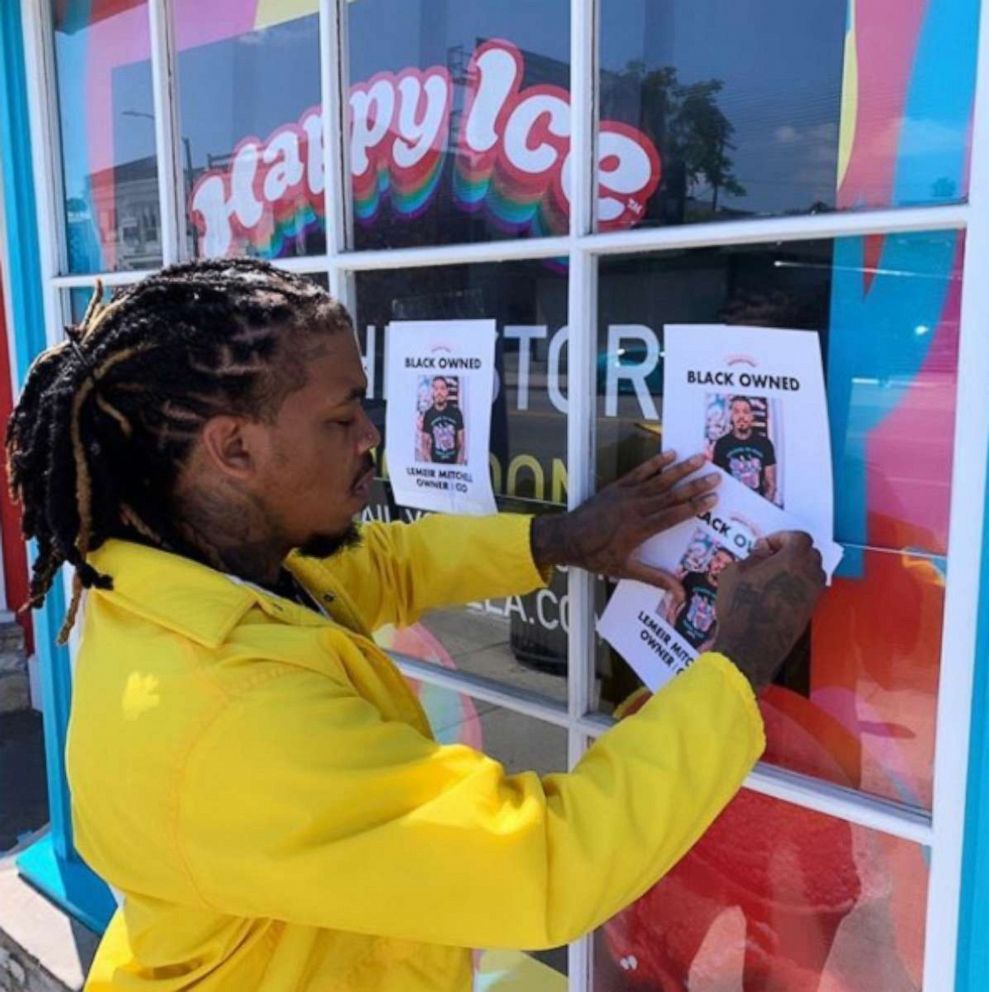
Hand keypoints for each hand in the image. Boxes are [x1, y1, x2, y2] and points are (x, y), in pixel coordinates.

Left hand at [530, 451, 719, 593]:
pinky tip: (670, 454)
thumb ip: (654, 579)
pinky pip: (640, 472)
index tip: (714, 499)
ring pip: (659, 480)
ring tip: (700, 459)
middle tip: (717, 476)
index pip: (674, 516)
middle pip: (671, 495)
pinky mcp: (617, 487)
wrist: (566, 538)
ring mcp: (626, 495)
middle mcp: (636, 509)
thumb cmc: (595, 556)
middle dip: (695, 485)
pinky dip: (655, 463)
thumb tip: (679, 594)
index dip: (695, 507)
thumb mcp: (625, 571)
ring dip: (681, 469)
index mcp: (640, 529)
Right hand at [712, 531, 825, 692]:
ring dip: (798, 569)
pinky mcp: (809, 612)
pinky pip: (809, 590)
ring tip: (774, 575)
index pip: (800, 537)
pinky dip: (798, 586)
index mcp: (793, 560)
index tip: (765, 546)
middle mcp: (809, 575)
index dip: (782, 537)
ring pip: (813, 572)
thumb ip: (753, 556)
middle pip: (811, 553)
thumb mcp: (734, 572)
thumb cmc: (739, 604)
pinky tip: (777, 593)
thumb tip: (763, 550)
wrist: (750, 645)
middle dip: (793, 551)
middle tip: (771, 558)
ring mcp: (812, 596)